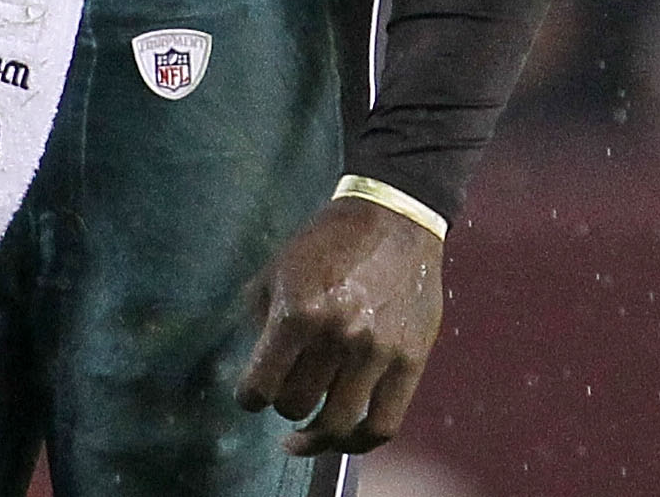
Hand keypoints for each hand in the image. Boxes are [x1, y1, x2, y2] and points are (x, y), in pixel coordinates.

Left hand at [236, 194, 444, 456]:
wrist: (395, 217)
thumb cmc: (329, 241)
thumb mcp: (277, 268)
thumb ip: (259, 321)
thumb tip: (258, 370)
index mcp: (298, 312)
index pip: (258, 388)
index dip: (248, 397)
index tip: (253, 394)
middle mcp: (337, 336)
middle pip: (295, 406)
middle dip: (285, 402)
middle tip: (289, 390)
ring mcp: (377, 351)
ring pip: (336, 424)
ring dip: (315, 434)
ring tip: (308, 433)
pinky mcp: (410, 360)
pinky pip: (383, 424)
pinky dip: (359, 443)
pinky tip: (345, 437)